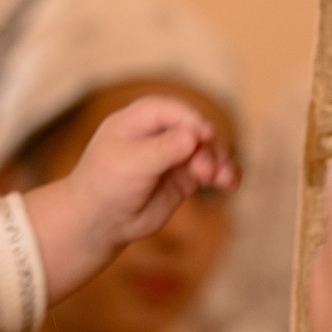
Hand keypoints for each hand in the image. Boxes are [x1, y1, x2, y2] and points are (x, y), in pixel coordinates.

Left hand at [20, 95, 231, 297]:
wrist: (99, 222)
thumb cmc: (105, 186)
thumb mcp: (129, 164)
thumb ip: (161, 150)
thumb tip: (192, 136)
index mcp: (138, 119)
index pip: (170, 110)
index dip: (190, 119)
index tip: (205, 135)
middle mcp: (160, 132)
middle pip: (195, 129)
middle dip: (207, 146)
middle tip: (207, 170)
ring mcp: (175, 154)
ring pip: (208, 150)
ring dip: (220, 161)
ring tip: (224, 179)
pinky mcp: (186, 176)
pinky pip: (212, 170)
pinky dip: (225, 174)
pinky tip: (232, 184)